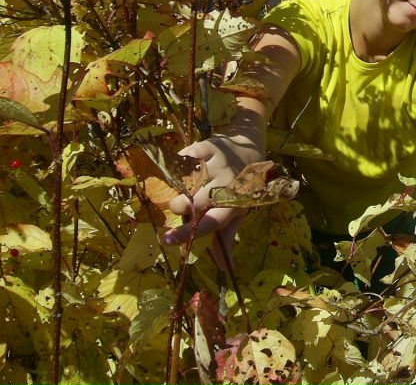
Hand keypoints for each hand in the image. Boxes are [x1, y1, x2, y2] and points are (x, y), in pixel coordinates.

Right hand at [161, 136, 248, 268]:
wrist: (249, 148)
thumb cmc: (242, 187)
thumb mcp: (238, 211)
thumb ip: (226, 238)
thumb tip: (223, 269)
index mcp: (234, 205)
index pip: (211, 223)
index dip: (187, 234)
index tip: (166, 240)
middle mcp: (227, 186)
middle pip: (193, 203)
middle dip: (179, 207)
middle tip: (179, 205)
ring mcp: (218, 165)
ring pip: (186, 182)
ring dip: (178, 187)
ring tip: (181, 186)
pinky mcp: (209, 147)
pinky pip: (185, 159)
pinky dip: (179, 164)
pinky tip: (184, 165)